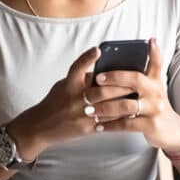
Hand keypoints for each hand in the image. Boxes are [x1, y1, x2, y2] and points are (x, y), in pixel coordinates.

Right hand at [7, 46, 134, 159]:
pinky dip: (119, 118)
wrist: (41, 126)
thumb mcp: (64, 86)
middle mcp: (74, 99)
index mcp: (68, 85)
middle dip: (121, 86)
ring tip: (138, 97)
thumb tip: (104, 72)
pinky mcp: (85, 129)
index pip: (77, 68)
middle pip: (101, 90)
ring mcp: (80, 115)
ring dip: (124, 102)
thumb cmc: (55, 102)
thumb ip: (81, 79)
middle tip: (136, 81)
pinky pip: (107, 123)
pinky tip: (130, 113)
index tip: (98, 50)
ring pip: (107, 108)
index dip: (87, 58)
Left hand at [84, 38, 179, 153]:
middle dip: (114, 77)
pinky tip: (98, 125)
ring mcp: (154, 109)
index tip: (149, 41)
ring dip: (105, 107)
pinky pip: (126, 124)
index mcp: (155, 81)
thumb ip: (142, 73)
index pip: (156, 62)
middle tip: (97, 78)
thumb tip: (127, 56)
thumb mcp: (152, 87)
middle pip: (135, 79)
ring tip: (89, 108)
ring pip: (126, 105)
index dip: (154, 52)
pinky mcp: (151, 125)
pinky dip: (110, 125)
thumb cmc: (154, 104)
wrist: (171, 130)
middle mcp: (156, 92)